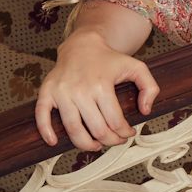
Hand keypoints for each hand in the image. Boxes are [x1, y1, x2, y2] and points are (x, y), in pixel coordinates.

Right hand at [36, 31, 159, 149]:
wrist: (82, 46)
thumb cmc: (110, 59)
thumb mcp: (137, 68)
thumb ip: (150, 88)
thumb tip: (145, 111)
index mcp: (102, 85)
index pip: (115, 121)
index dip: (124, 133)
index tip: (128, 133)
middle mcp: (80, 90)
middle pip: (96, 129)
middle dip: (110, 141)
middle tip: (115, 140)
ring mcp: (61, 92)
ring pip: (73, 129)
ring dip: (86, 144)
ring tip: (96, 145)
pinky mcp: (46, 92)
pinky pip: (41, 115)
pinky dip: (46, 131)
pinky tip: (54, 142)